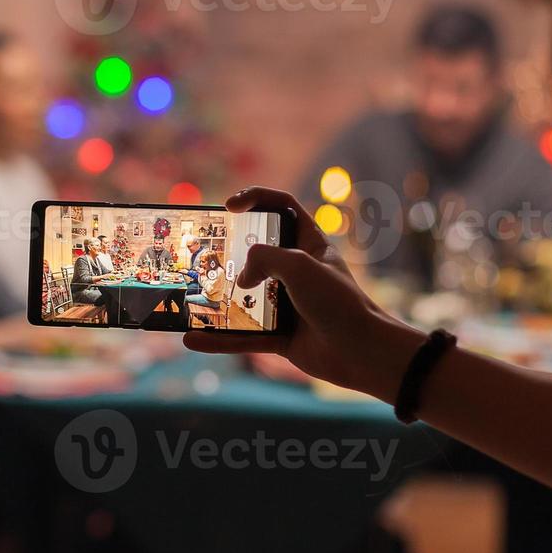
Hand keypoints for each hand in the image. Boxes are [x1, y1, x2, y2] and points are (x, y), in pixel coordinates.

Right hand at [183, 187, 423, 403]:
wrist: (362, 353)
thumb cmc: (338, 301)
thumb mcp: (299, 265)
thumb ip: (264, 258)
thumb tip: (242, 280)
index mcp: (310, 244)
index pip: (282, 207)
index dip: (256, 198)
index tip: (230, 205)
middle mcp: (298, 271)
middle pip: (256, 252)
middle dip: (227, 252)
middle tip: (202, 253)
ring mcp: (288, 304)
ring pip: (245, 298)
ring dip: (217, 299)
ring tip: (188, 296)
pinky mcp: (281, 336)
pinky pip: (244, 336)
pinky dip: (220, 339)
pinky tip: (194, 339)